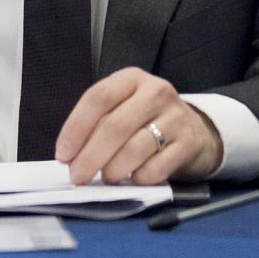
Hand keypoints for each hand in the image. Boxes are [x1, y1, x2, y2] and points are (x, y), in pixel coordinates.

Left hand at [55, 67, 223, 185]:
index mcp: (132, 78)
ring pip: (135, 148)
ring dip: (113, 170)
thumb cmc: (147, 121)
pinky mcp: (189, 142)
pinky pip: (157, 167)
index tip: (63, 154)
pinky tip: (134, 179)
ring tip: (107, 179)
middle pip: (115, 125)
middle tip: (78, 176)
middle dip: (90, 156)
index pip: (98, 98)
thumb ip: (98, 124)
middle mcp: (156, 91)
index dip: (76, 128)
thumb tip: (71, 156)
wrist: (195, 131)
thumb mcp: (123, 109)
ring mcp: (176, 116)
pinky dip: (139, 178)